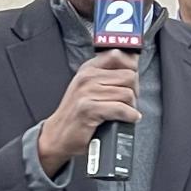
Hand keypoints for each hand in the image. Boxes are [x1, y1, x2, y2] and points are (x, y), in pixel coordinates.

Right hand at [36, 51, 140, 175]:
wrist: (57, 136)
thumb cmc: (76, 114)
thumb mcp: (88, 88)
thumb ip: (108, 75)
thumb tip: (133, 61)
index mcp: (88, 69)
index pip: (117, 55)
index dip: (131, 67)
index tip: (131, 81)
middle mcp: (87, 77)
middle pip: (129, 76)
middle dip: (134, 91)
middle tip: (128, 102)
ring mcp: (87, 92)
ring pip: (127, 93)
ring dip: (132, 106)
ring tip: (125, 112)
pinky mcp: (89, 109)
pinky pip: (121, 108)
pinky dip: (130, 116)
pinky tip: (128, 118)